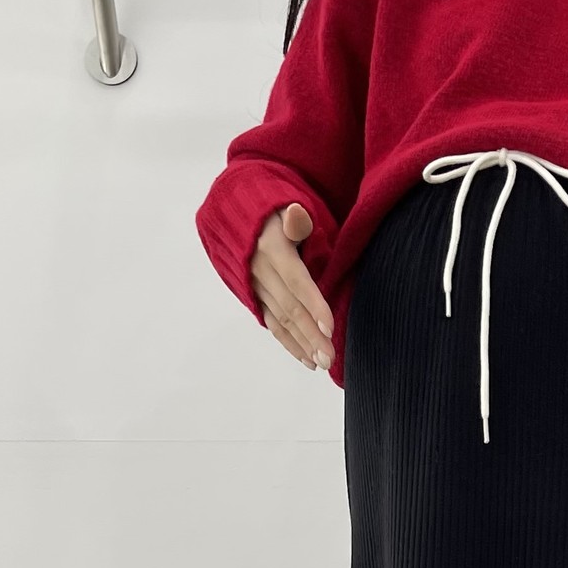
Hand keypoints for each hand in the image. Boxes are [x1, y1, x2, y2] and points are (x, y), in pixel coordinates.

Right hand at [253, 203, 333, 369]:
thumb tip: (297, 216)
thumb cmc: (273, 209)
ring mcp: (256, 286)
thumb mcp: (282, 204)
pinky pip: (273, 325)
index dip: (313, 304)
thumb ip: (294, 217)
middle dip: (311, 334)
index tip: (330, 327)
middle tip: (330, 357)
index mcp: (271, 247)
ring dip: (303, 344)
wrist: (237, 212)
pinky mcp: (255, 298)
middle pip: (290, 307)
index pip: (296, 280)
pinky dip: (290, 344)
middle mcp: (260, 270)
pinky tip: (308, 360)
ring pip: (282, 320)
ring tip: (322, 363)